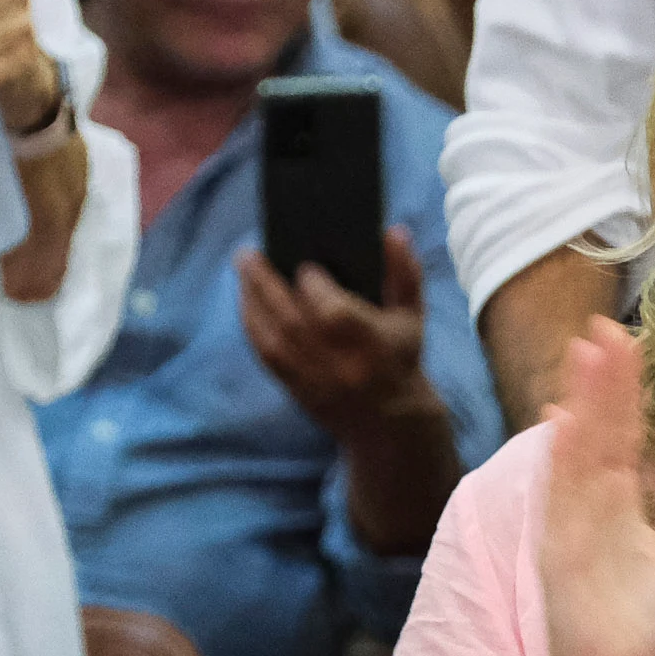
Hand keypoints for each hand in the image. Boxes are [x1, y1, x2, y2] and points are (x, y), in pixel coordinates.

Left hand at [241, 225, 436, 441]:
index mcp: (368, 342)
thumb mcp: (411, 315)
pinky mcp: (295, 389)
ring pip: (272, 338)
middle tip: (248, 254)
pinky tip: (246, 302)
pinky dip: (252, 326)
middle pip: (291, 320)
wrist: (389, 423)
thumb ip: (405, 272)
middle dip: (265, 284)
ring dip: (252, 302)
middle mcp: (337, 363)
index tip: (303, 265)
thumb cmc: (400, 358)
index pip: (331, 310)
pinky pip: (266, 356)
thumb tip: (393, 232)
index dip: (312, 285)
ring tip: (243, 271)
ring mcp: (313, 379)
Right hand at [536, 316, 654, 655]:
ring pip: (577, 456)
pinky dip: (559, 464)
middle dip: (601, 382)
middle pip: (598, 432)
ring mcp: (571, 527)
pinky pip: (560, 503)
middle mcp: (590, 504)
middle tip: (604, 327)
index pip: (623, 433)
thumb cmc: (640, 619)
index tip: (625, 340)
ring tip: (584, 357)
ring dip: (579, 408)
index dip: (624, 388)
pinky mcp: (560, 555)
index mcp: (619, 500)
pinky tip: (560, 424)